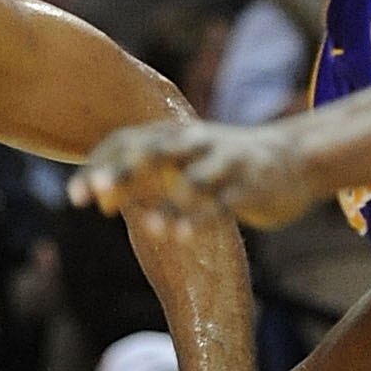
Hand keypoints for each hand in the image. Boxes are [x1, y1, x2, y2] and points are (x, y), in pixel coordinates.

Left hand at [69, 116, 327, 233]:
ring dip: (170, 202)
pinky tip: (183, 236)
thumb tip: (97, 194)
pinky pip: (225, 202)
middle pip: (153, 151)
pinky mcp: (251, 186)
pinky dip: (202, 217)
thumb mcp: (179, 160)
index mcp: (172, 134)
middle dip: (124, 171)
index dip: (99, 165)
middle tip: (97, 195)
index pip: (126, 141)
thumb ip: (139, 176)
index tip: (76, 197)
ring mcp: (225, 162)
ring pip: (193, 177)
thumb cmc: (223, 163)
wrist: (294, 156)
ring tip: (148, 227)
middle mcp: (195, 142)